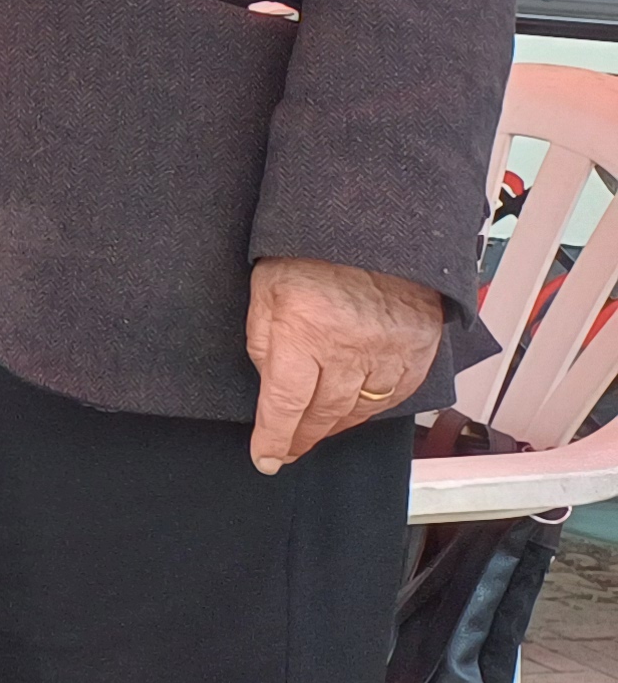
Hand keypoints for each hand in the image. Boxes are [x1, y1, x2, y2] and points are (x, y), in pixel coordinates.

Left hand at [246, 256, 443, 471]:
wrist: (371, 224)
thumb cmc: (309, 254)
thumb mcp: (265, 293)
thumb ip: (264, 342)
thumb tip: (271, 386)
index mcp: (303, 334)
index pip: (284, 405)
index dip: (274, 438)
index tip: (266, 458)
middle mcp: (348, 350)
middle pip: (323, 414)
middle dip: (302, 438)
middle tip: (289, 449)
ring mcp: (388, 351)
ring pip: (361, 410)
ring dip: (336, 426)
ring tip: (318, 432)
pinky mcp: (418, 348)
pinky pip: (397, 395)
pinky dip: (375, 409)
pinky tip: (358, 411)